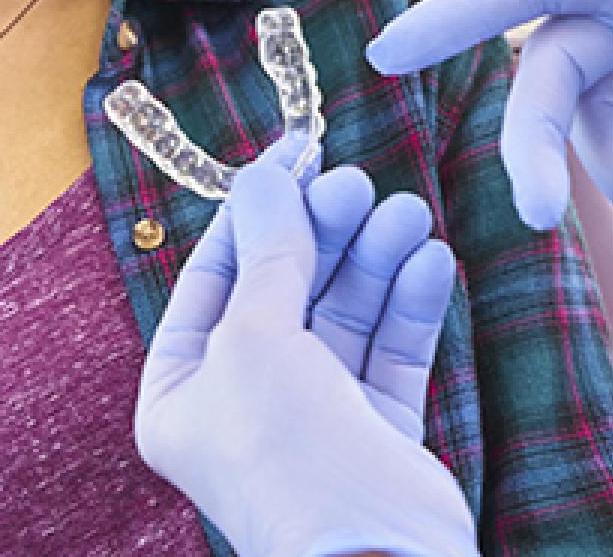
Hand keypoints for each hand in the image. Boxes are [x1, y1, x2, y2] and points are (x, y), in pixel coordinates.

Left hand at [135, 158, 476, 556]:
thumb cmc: (287, 457)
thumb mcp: (256, 336)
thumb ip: (267, 255)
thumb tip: (264, 179)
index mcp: (183, 387)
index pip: (214, 275)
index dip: (253, 211)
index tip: (292, 154)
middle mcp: (243, 401)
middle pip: (284, 288)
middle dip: (323, 232)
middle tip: (355, 183)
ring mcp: (311, 419)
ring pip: (343, 314)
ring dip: (375, 259)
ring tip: (406, 213)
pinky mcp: (374, 433)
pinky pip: (388, 352)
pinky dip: (408, 304)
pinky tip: (429, 259)